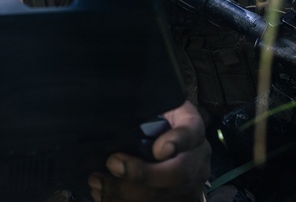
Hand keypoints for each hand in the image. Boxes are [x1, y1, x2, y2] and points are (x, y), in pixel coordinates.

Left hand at [88, 101, 209, 201]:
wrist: (171, 140)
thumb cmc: (158, 117)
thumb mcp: (156, 105)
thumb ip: (144, 108)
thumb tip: (113, 104)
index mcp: (192, 127)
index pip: (191, 132)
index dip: (177, 142)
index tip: (158, 150)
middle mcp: (197, 158)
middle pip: (179, 172)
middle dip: (143, 173)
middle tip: (112, 164)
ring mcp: (191, 183)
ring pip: (165, 195)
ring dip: (127, 191)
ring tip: (98, 182)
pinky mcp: (180, 199)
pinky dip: (124, 201)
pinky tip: (104, 195)